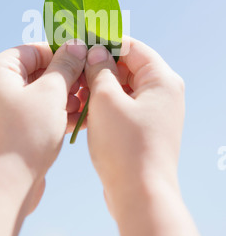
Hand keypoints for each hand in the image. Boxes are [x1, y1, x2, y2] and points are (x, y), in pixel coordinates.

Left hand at [0, 40, 86, 210]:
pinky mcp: (12, 128)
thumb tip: (76, 45)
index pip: (33, 51)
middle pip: (38, 71)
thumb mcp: (51, 94)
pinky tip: (81, 119)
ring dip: (65, 96)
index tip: (86, 57)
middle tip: (90, 82)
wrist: (6, 186)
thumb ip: (65, 66)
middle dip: (67, 78)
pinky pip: (38, 111)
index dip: (62, 53)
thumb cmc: (26, 134)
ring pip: (41, 93)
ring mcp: (2, 109)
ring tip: (87, 103)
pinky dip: (57, 112)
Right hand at [83, 37, 205, 235]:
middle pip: (128, 67)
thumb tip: (97, 51)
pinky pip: (122, 108)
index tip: (81, 40)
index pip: (133, 47)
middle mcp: (163, 93)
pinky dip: (103, 106)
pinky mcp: (144, 129)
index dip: (105, 42)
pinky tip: (80, 112)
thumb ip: (100, 69)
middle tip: (73, 67)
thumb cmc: (124, 145)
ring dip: (98, 88)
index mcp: (162, 80)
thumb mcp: (106, 99)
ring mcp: (154, 112)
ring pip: (122, 88)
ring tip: (73, 91)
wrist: (139, 195)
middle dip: (99, 67)